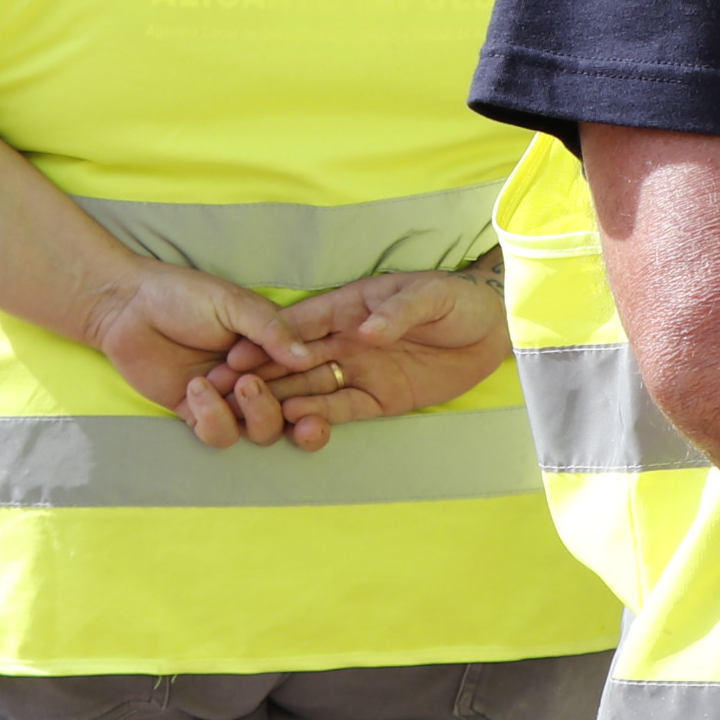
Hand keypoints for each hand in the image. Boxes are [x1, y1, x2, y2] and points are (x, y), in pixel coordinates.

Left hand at [76, 262, 314, 446]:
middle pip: (292, 414)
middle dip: (288, 408)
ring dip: (254, 413)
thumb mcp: (233, 303)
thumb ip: (270, 330)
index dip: (320, 392)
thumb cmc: (183, 294)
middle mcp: (258, 378)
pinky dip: (213, 418)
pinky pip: (219, 434)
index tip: (323, 392)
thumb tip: (308, 358)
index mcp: (274, 350)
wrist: (128, 306)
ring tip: (234, 382)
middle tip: (264, 388)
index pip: (310, 379)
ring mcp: (228, 399)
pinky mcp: (197, 414)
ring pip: (261, 432)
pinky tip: (197, 388)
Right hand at [223, 270, 510, 450]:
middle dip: (261, 374)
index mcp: (349, 306)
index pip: (301, 324)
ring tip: (253, 414)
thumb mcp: (430, 296)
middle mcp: (346, 339)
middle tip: (225, 393)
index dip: (269, 339)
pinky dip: (319, 417)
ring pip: (312, 386)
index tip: (237, 354)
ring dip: (283, 398)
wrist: (494, 329)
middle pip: (295, 359)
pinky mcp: (380, 398)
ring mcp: (360, 370)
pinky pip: (343, 409)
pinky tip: (295, 424)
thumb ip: (396, 312)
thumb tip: (363, 332)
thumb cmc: (458, 300)